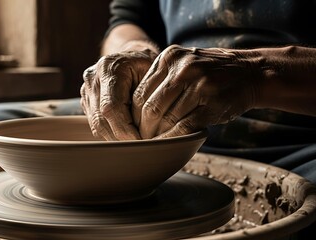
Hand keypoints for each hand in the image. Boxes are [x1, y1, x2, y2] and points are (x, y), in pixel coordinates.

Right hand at [80, 49, 156, 139]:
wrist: (132, 56)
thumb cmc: (148, 65)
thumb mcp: (154, 74)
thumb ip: (148, 99)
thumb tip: (149, 133)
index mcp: (109, 67)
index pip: (111, 107)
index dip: (124, 129)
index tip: (141, 142)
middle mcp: (93, 78)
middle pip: (100, 119)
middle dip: (120, 137)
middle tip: (140, 149)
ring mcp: (86, 90)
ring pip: (96, 125)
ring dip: (115, 139)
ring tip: (135, 145)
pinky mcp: (86, 101)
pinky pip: (96, 124)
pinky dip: (111, 134)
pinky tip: (126, 136)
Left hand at [132, 45, 259, 138]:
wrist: (252, 73)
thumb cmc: (212, 74)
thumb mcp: (184, 65)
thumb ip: (162, 81)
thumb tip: (135, 112)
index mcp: (169, 57)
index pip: (140, 92)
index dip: (133, 115)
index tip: (132, 127)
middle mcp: (182, 68)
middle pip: (149, 106)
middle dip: (142, 128)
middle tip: (141, 140)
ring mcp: (198, 85)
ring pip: (165, 118)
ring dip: (157, 136)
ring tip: (154, 144)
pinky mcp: (212, 103)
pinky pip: (184, 127)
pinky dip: (173, 139)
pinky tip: (170, 145)